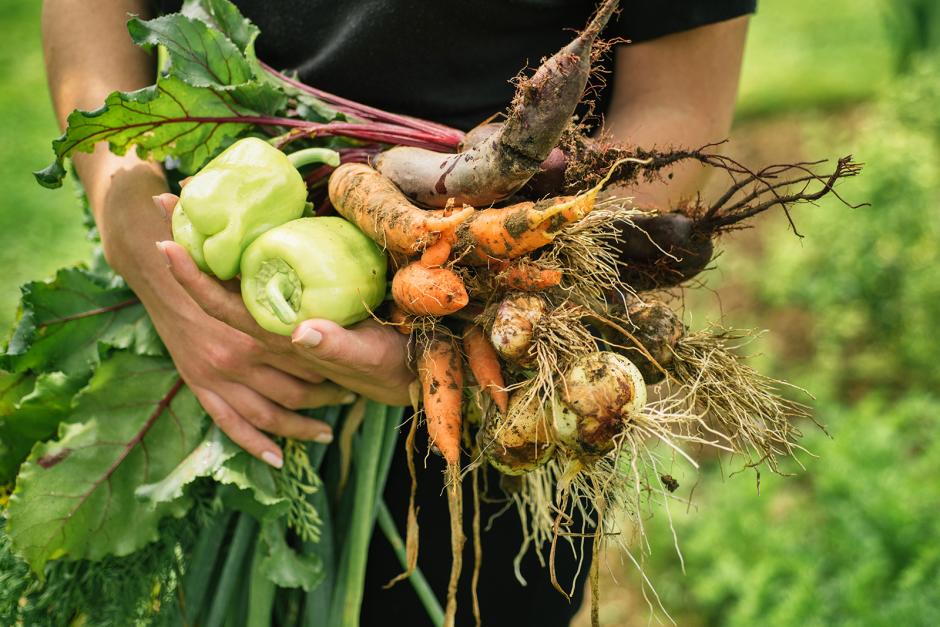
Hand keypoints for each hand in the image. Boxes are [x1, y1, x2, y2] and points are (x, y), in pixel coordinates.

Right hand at [147, 239, 350, 467]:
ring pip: (269, 415)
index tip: (355, 372)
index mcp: (259, 327)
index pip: (308, 360)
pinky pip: (231, 425)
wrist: (160, 265)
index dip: (333, 369)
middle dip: (325, 397)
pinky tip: (277, 458)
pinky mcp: (200, 387)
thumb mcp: (256, 268)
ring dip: (300, 427)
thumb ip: (287, 284)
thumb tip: (333, 276)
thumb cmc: (218, 260)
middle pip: (295, 390)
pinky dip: (255, 445)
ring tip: (325, 431)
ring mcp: (217, 376)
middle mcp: (238, 356)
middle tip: (349, 396)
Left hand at [153, 193, 413, 405]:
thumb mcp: (368, 358)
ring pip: (233, 280)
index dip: (193, 277)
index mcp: (278, 337)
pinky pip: (258, 279)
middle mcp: (271, 325)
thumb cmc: (387, 365)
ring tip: (185, 207)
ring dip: (205, 245)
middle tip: (163, 201)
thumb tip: (302, 332)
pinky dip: (239, 253)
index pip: (224, 306)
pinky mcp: (301, 306)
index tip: (165, 242)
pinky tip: (233, 230)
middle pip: (217, 285)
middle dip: (188, 244)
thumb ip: (337, 348)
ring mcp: (283, 314)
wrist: (404, 375)